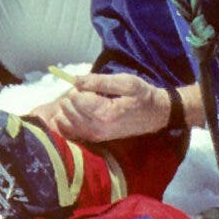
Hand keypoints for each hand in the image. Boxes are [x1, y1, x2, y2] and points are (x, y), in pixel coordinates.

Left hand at [37, 71, 173, 142]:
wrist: (155, 115)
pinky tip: (75, 113)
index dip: (80, 88)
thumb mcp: (125, 82)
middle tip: (88, 94)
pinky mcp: (92, 139)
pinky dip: (65, 121)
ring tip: (84, 102)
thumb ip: (98, 81)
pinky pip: (67, 131)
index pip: (75, 98)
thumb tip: (74, 79)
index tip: (91, 86)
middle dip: (73, 97)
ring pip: (64, 120)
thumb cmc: (141, 96)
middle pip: (68, 108)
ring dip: (68, 108)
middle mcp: (97, 128)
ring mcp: (94, 136)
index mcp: (105, 113)